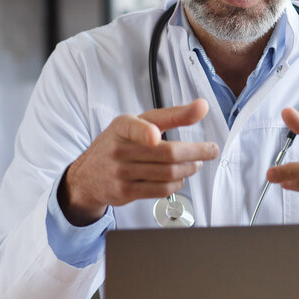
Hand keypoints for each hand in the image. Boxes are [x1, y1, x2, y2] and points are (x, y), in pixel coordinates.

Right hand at [59, 99, 218, 225]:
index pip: (133, 127)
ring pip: (167, 173)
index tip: (155, 136)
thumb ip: (172, 115)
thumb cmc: (120, 143)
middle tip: (211, 150)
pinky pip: (160, 190)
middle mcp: (119, 149)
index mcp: (122, 126)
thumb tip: (203, 106)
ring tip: (197, 163)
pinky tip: (181, 177)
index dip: (144, 132)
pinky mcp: (125, 192)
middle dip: (195, 152)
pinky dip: (177, 184)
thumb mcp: (139, 122)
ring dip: (189, 169)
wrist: (88, 175)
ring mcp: (121, 173)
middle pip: (166, 153)